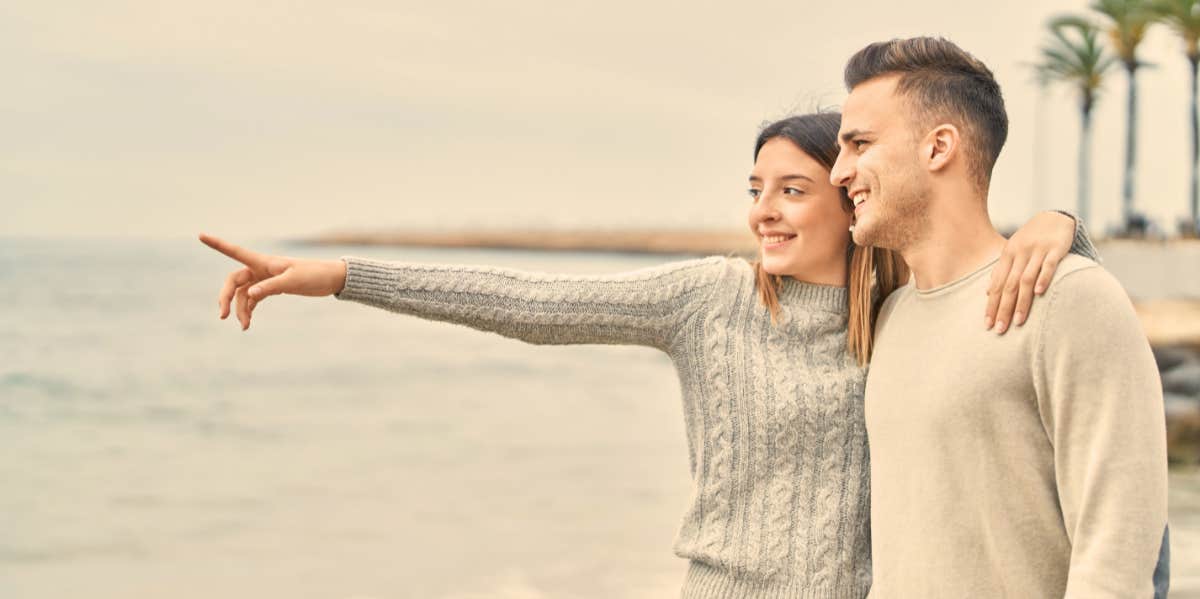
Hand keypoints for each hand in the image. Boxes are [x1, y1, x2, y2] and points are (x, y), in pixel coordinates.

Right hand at [198, 233, 347, 330]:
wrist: (331, 279)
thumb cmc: (313, 275)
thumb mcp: (293, 281)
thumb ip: (270, 287)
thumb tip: (249, 296)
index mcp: (264, 262)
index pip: (236, 252)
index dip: (217, 244)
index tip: (201, 235)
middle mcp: (261, 269)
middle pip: (234, 281)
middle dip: (226, 298)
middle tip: (222, 316)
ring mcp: (265, 279)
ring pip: (243, 294)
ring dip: (240, 309)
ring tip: (245, 327)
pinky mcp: (272, 288)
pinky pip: (253, 299)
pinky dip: (249, 310)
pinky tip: (248, 322)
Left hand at [985, 212, 1074, 333]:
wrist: (1054, 217)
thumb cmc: (1031, 239)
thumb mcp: (1013, 252)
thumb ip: (1001, 270)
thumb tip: (987, 291)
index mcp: (1007, 256)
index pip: (996, 285)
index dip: (991, 305)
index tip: (987, 325)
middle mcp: (1019, 254)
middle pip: (1009, 286)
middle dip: (1003, 309)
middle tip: (1000, 330)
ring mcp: (1037, 251)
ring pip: (1026, 279)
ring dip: (1021, 302)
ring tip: (1018, 321)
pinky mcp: (1055, 249)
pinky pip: (1048, 265)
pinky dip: (1043, 279)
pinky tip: (1038, 294)